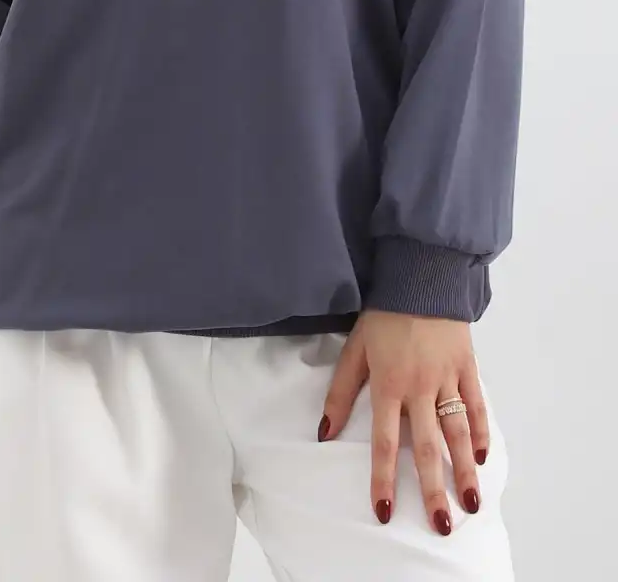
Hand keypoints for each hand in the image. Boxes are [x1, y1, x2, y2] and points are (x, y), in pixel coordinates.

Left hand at [318, 310, 488, 534]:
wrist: (420, 276)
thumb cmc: (383, 314)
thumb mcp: (354, 349)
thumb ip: (340, 392)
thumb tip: (322, 433)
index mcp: (388, 385)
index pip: (385, 442)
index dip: (384, 479)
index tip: (385, 512)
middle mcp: (419, 388)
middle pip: (427, 447)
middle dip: (433, 490)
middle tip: (440, 526)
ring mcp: (447, 379)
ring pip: (457, 433)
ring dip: (464, 471)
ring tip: (470, 504)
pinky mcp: (468, 368)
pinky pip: (476, 406)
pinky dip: (480, 432)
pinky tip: (480, 458)